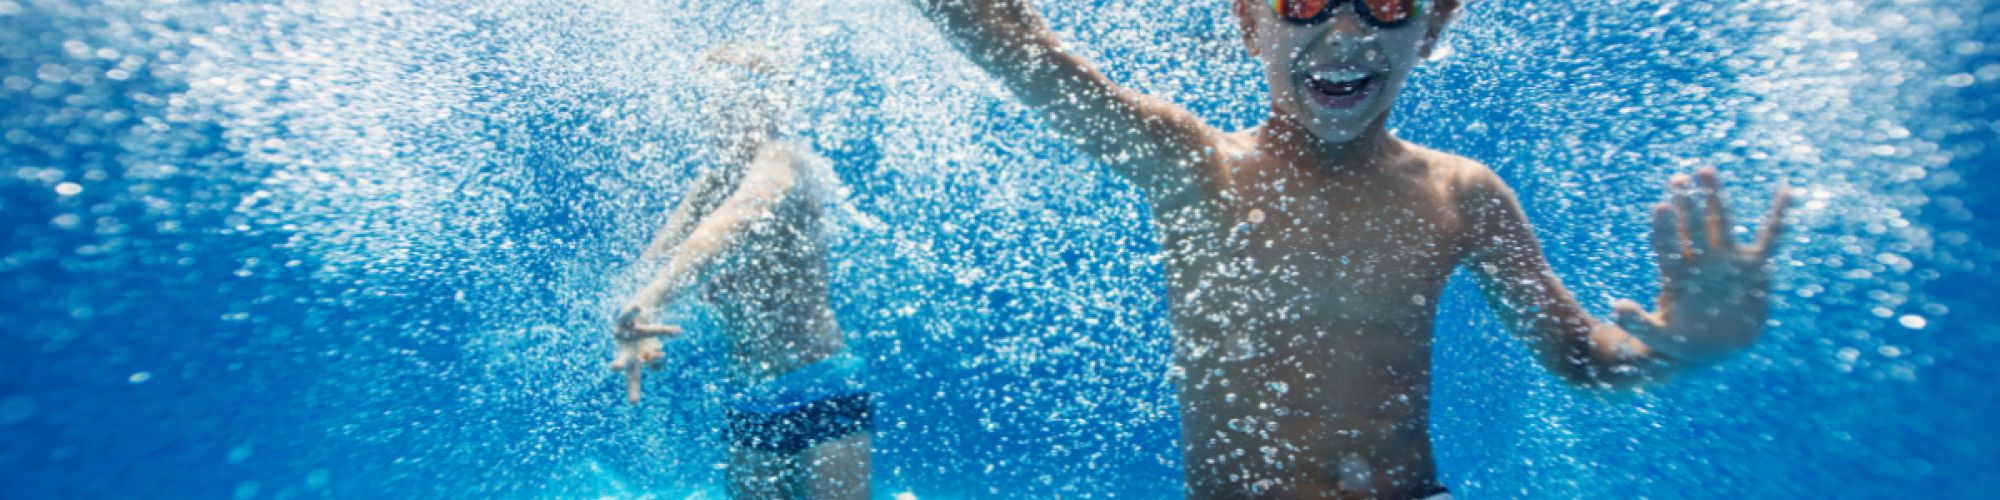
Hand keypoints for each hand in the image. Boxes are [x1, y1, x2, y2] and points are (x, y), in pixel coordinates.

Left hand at [610, 305, 681, 404]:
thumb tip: (654, 357)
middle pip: (624, 358)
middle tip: (614, 367)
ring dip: (661, 331)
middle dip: (620, 363)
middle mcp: (624, 349)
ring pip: (645, 332)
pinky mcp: (623, 317)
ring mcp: (622, 333)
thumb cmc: (644, 339)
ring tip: (678, 332)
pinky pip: (630, 314)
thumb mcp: (654, 352)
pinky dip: (634, 311)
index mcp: (632, 361)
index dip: (633, 390)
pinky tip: (639, 307)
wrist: (639, 315)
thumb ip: (657, 361)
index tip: (634, 403)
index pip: (632, 378)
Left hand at [1613, 167, 1791, 364]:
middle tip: (1677, 178)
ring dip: (1715, 197)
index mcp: (1677, 275)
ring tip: (1705, 170)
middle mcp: (1700, 261)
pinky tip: (1785, 192)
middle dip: (1686, 204)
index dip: (1665, 228)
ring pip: (1720, 222)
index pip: (1668, 246)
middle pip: (1691, 227)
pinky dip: (1779, 216)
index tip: (1661, 207)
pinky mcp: (1754, 266)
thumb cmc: (1682, 342)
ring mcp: (1727, 260)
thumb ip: (1637, 324)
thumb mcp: (1658, 337)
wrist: (1714, 347)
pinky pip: (1771, 238)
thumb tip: (1616, 307)